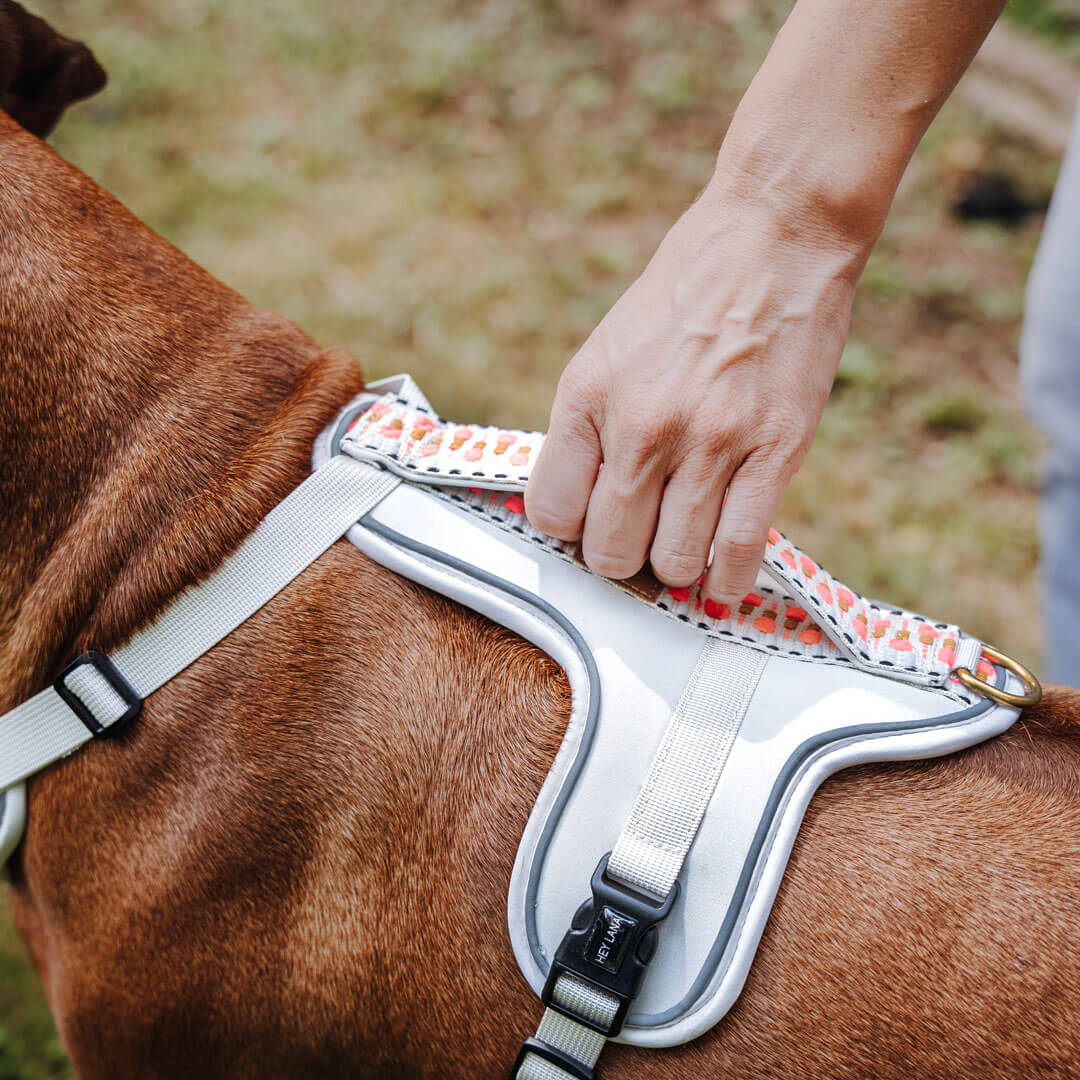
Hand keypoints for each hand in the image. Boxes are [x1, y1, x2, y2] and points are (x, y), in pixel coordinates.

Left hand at [525, 176, 865, 604]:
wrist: (773, 238)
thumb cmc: (686, 296)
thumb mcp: (608, 351)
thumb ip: (588, 429)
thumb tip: (576, 509)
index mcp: (588, 396)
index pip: (551, 513)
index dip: (570, 530)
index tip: (590, 524)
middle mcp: (641, 424)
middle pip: (608, 550)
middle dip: (620, 557)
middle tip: (639, 540)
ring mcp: (709, 441)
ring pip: (672, 562)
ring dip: (674, 567)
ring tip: (683, 546)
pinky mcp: (774, 450)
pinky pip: (739, 550)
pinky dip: (728, 582)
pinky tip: (723, 584)